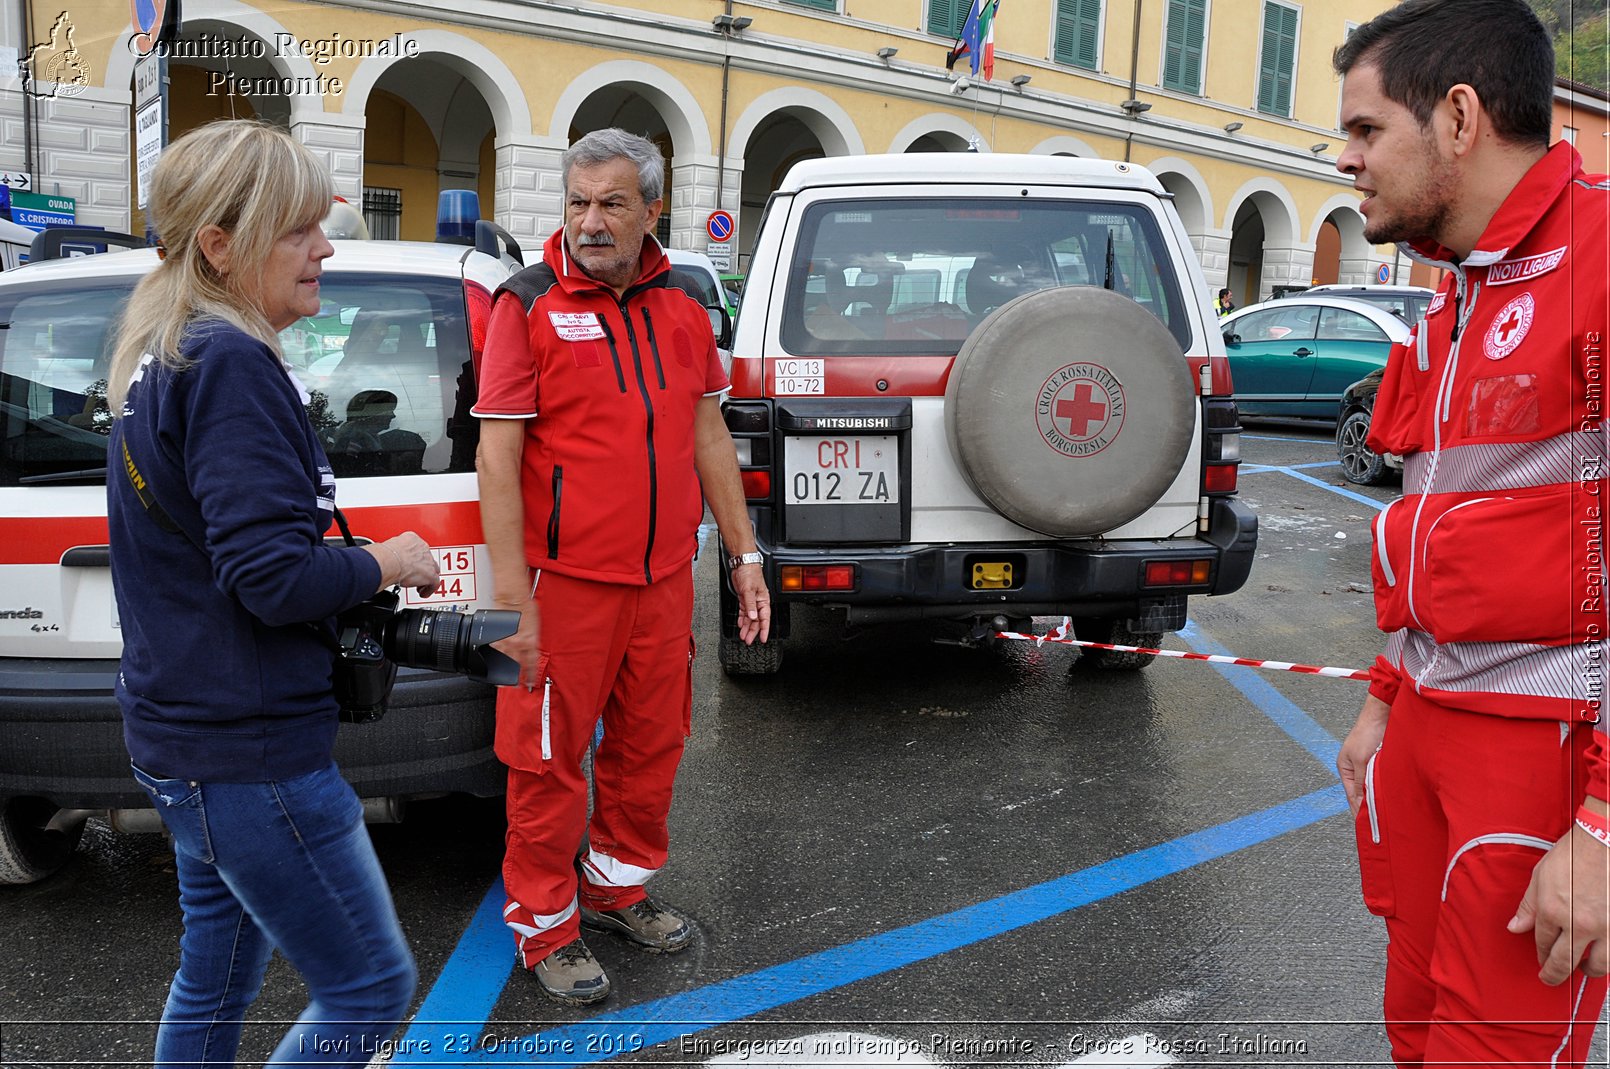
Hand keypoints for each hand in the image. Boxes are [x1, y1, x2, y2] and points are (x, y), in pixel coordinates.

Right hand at [369, 532, 438, 597]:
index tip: (408, 565)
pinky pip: (434, 583)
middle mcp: (422, 548)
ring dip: (426, 578)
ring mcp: (428, 561)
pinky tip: (422, 593)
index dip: (414, 559)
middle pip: (427, 559)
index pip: (417, 548)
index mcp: (412, 539)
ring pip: (432, 570)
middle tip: (414, 576)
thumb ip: (390, 553)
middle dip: (422, 568)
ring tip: (418, 586)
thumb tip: (382, 559)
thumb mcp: (388, 548)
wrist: (389, 561)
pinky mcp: (430, 574)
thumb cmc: (385, 555)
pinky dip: (429, 589)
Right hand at [492, 595, 540, 689]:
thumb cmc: (527, 606)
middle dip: (517, 677)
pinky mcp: (496, 637)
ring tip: (503, 678)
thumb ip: (534, 637)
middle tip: (516, 686)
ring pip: (506, 659)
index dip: (531, 675)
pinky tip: (497, 658)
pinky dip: (498, 654)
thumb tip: (534, 643)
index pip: (532, 664)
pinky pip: (497, 649)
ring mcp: (506, 641)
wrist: (512, 597)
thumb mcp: (537, 624)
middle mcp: (519, 643)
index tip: (530, 683)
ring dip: (506, 668)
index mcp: (531, 642)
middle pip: (518, 665)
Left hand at [731, 563, 770, 644]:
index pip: (765, 618)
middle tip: (748, 640)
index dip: (764, 630)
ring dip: (746, 627)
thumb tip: (752, 617)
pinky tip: (740, 624)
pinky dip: (742, 619)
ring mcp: (751, 600)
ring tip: (743, 635)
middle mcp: (758, 602)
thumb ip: (750, 604)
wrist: (742, 564)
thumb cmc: (750, 573)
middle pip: (757, 620)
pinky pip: (744, 612)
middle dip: (753, 631)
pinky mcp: (744, 598)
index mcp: (763, 600)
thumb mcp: (749, 590)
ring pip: (750, 618)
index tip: (762, 639)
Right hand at [1338, 694, 1389, 816]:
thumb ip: (1361, 783)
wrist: (1383, 715)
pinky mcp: (1383, 763)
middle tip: (1380, 824)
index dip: (1359, 811)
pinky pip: (1384, 780)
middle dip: (1370, 806)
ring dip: (1380, 796)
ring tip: (1388, 813)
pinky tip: (1395, 797)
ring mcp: (1370, 766)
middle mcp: (1357, 769)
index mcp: (1345, 769)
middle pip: (1363, 794)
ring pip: (1374, 787)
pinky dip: (1388, 787)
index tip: (1367, 826)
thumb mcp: (1361, 760)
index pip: (1352, 796)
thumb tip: (1360, 803)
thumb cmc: (1367, 733)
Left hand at [1509, 815, 1609, 984]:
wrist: (1605, 841)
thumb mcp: (1540, 876)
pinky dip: (1608, 959)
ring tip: (1581, 968)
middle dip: (1554, 974)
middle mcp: (1577, 923)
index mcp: (1552, 909)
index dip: (1540, 953)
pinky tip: (1602, 957)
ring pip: (1596, 965)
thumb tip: (1515, 928)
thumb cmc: (1574, 855)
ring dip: (1586, 971)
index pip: (1542, 942)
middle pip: (1563, 961)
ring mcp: (1604, 927)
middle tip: (1549, 979)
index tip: (1541, 959)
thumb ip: (1528, 906)